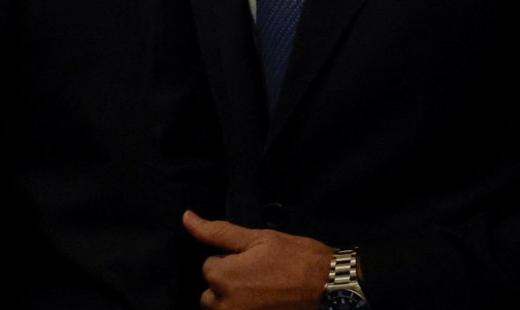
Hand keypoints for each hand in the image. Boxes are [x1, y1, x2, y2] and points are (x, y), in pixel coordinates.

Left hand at [182, 210, 332, 309]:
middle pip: (210, 295)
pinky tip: (266, 301)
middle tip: (257, 278)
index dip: (230, 261)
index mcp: (223, 278)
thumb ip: (217, 231)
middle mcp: (227, 306)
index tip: (253, 261)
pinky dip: (248, 308)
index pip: (208, 267)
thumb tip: (186, 218)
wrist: (333, 287)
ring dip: (236, 301)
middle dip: (228, 285)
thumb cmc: (296, 258)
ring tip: (262, 291)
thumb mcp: (256, 238)